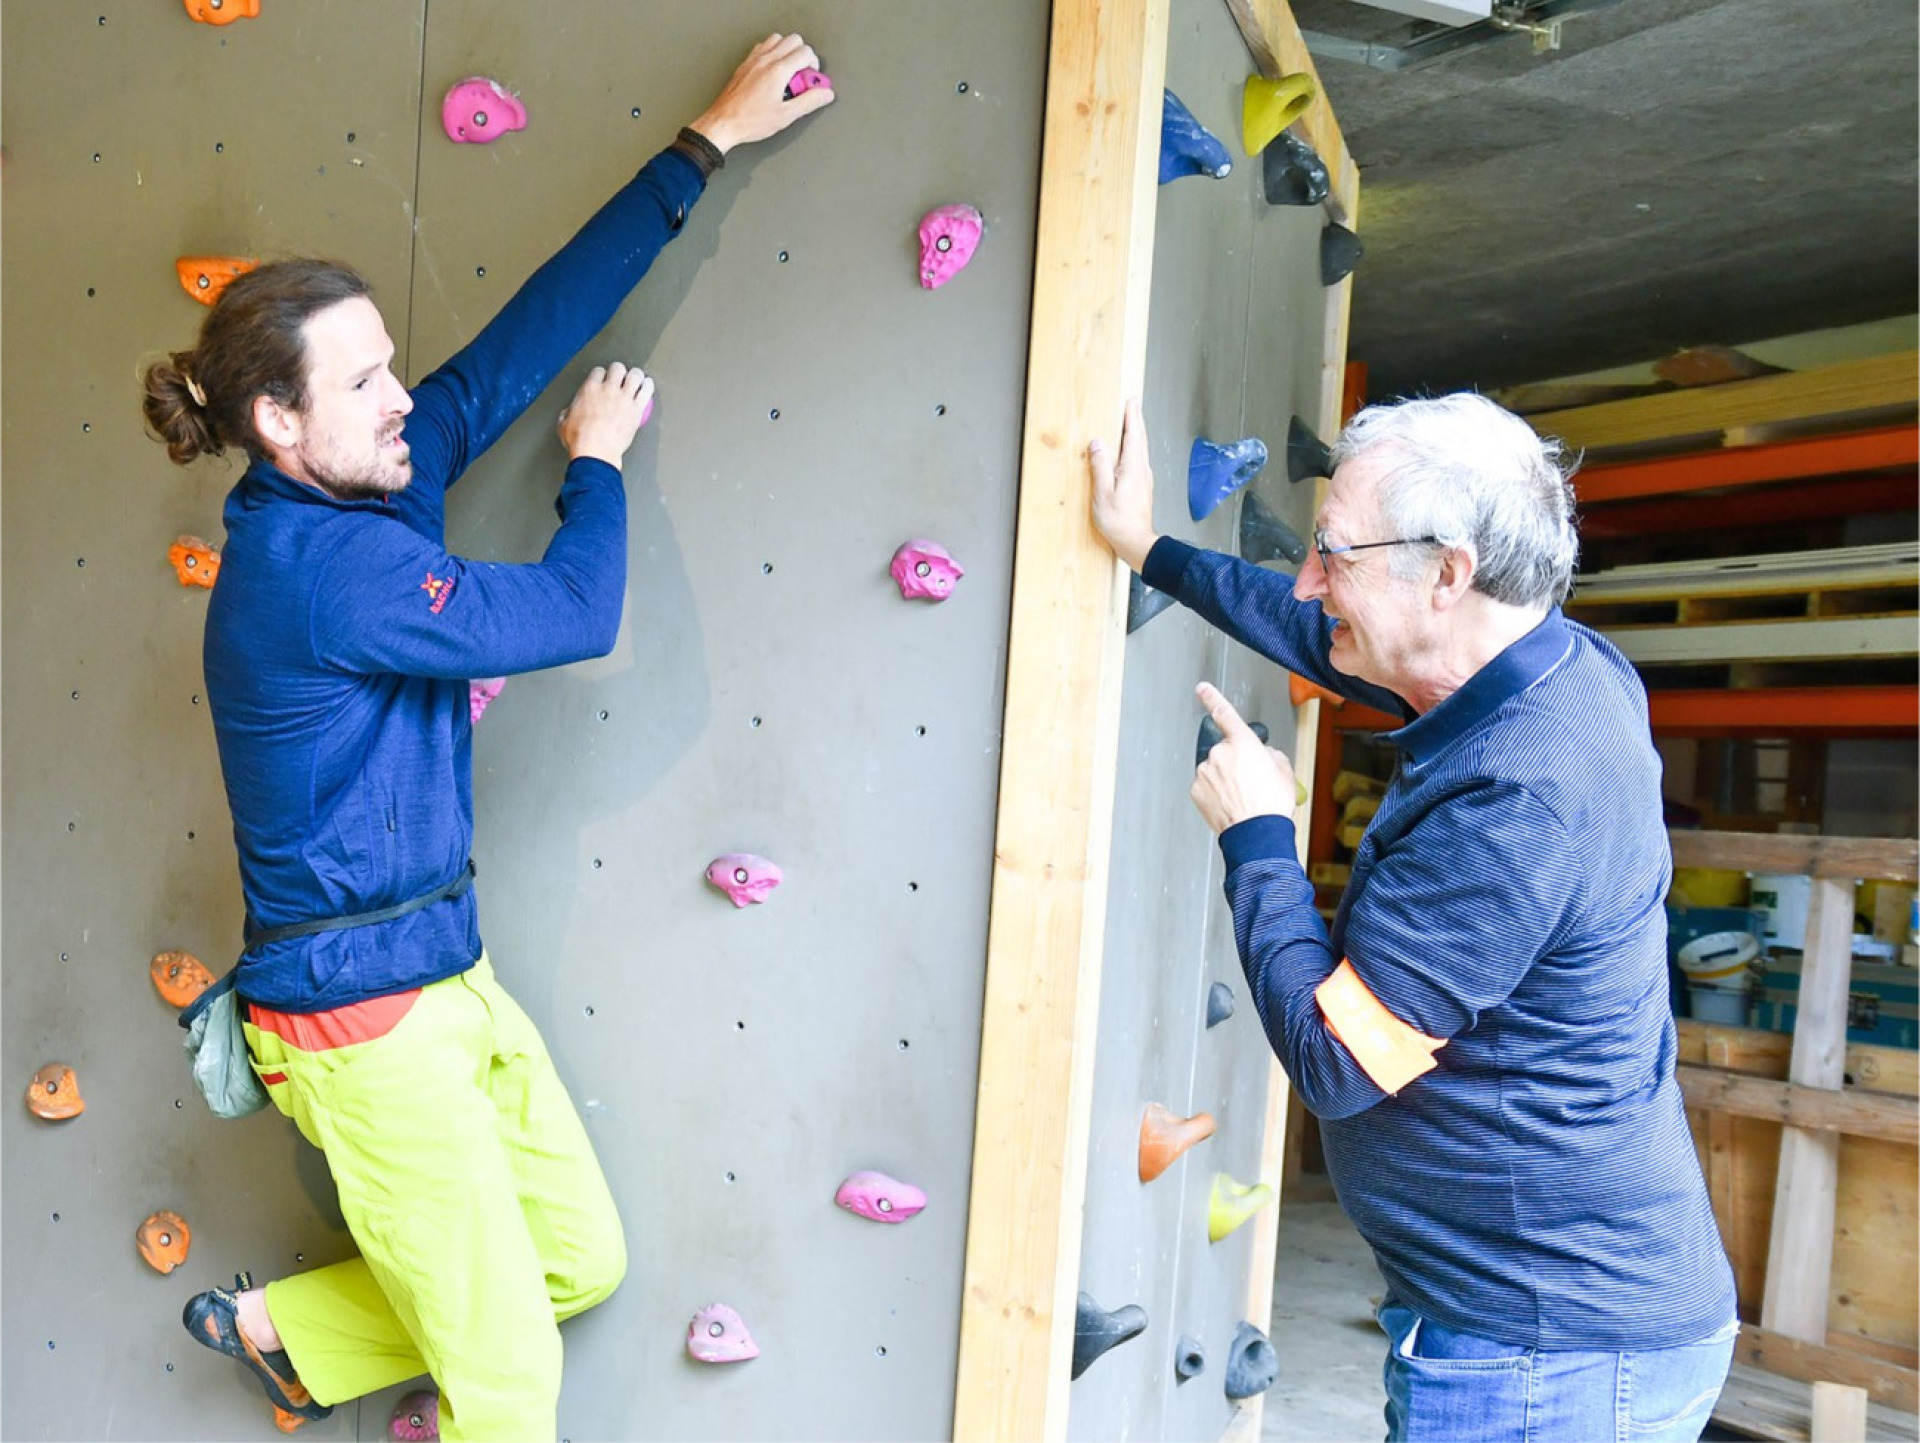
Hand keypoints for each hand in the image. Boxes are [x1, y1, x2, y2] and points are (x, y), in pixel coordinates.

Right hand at [558, 363, 654, 467]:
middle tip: (620, 376)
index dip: (602, 374)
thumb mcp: (564, 423)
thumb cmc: (581, 440)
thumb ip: (568, 413)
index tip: (603, 378)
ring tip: (637, 378)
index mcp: (589, 389)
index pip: (598, 371)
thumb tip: (569, 413)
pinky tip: (648, 385)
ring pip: (635, 376)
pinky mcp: (636, 409)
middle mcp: (608, 389)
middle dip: (619, 371)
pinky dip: (648, 386)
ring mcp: (624, 398)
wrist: (596, 452)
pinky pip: (646, 391)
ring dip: (636, 375)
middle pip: (618, 368)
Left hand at [690, 33, 832, 154]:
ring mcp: (754, 60)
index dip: (814, 65)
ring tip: (788, 72)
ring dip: (787, 50)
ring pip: (778, 39)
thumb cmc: (750, 121)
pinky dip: (772, 52)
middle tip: (802, 76)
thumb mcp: (786, 116)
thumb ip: (809, 102)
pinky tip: (773, 70)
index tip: (811, 81)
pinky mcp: (745, 64)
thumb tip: (825, 94)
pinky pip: (763, 46)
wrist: (724, 122)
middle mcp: (766, 60)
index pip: (805, 52)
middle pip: (794, 40)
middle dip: (803, 55)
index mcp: (778, 71)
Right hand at [1089, 397, 1158, 571]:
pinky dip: (1135, 448)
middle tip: (1133, 405)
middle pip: (1140, 439)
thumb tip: (1098, 443)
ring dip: (1136, 434)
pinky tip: (1129, 453)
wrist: (1136, 542)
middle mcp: (1142, 470)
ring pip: (1141, 449)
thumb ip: (1100, 465)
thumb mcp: (1103, 492)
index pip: (1133, 435)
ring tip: (1131, 424)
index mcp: (1133, 467)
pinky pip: (1139, 460)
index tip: (1131, 401)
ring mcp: (1144, 479)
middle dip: (1136, 421)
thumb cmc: (1119, 521)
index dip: (1132, 417)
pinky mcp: (1142, 488)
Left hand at [1190, 683, 1300, 835]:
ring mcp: (1205, 771)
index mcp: (1242, 742)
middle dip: (1235, 761)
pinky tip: (1230, 803)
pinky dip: (1215, 792)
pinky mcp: (1196, 790)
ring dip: (1225, 778)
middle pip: (1225, 750)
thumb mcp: (1284, 770)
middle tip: (1250, 781)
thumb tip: (1263, 755)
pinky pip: (1206, 786)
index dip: (1212, 697)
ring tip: (1243, 796)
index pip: (1225, 713)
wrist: (1257, 833)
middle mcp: (1220, 753)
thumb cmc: (1272, 804)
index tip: (1202, 688)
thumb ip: (1270, 754)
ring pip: (1214, 769)